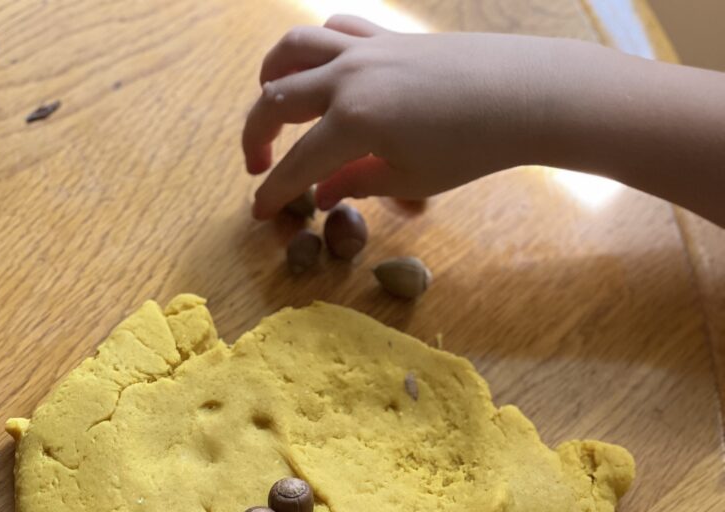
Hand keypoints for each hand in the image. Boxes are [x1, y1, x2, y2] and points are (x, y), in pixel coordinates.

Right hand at [244, 16, 724, 227]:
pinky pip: (335, 31)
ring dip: (272, 76)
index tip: (259, 213)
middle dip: (256, 135)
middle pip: (277, 98)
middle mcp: (347, 76)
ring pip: (295, 48)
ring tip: (272, 103)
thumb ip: (355, 184)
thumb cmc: (470, 147)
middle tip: (258, 165)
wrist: (522, 94)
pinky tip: (319, 71)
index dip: (272, 191)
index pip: (296, 163)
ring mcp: (366, 49)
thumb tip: (319, 195)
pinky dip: (314, 50)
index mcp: (351, 121)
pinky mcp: (387, 36)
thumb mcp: (409, 180)